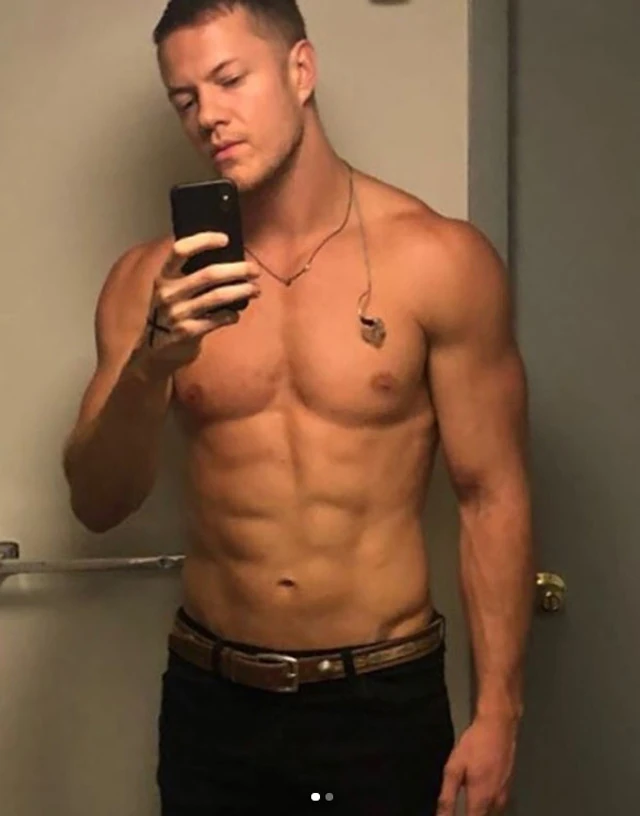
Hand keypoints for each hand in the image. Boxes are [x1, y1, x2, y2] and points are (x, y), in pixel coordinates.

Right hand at [137, 232, 260, 377]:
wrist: (154, 352)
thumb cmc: (170, 315)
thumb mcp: (171, 292)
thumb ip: (189, 276)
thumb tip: (228, 261)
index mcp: (163, 277)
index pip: (181, 250)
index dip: (203, 240)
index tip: (225, 239)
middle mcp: (168, 293)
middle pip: (209, 274)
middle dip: (237, 270)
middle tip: (255, 270)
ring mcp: (177, 314)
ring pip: (218, 297)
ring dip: (242, 291)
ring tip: (256, 290)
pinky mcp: (187, 332)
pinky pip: (217, 320)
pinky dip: (231, 316)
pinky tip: (236, 315)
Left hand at [436, 716, 517, 815]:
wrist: (498, 726)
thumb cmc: (474, 746)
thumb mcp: (454, 768)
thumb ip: (447, 796)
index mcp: (481, 799)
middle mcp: (496, 801)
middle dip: (472, 814)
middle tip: (458, 808)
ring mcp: (505, 793)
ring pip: (492, 812)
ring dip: (480, 811)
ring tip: (468, 805)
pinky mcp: (508, 785)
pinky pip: (497, 804)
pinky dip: (487, 805)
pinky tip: (480, 796)